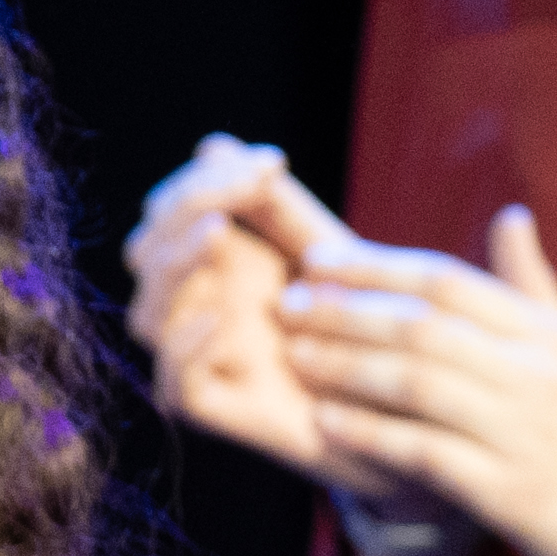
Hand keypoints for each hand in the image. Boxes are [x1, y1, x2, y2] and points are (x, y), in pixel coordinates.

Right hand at [128, 136, 348, 475]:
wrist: (410, 410)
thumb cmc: (369, 325)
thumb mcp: (329, 253)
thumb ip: (276, 205)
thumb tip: (211, 142)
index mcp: (215, 265)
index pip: (170, 210)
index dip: (206, 178)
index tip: (274, 160)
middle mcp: (198, 310)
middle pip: (146, 253)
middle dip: (184, 209)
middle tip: (243, 190)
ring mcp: (204, 362)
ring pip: (147, 316)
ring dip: (175, 267)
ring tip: (217, 233)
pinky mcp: (220, 413)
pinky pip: (176, 387)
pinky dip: (185, 348)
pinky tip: (216, 316)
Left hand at [279, 208, 556, 555]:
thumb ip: (537, 292)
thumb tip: (508, 218)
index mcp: (553, 339)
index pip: (451, 282)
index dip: (378, 266)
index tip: (320, 259)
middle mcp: (539, 376)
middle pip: (424, 324)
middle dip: (346, 310)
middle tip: (288, 303)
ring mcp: (526, 435)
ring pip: (418, 382)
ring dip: (346, 366)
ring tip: (296, 357)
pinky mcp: (514, 496)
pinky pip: (426, 454)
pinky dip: (373, 435)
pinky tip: (328, 426)